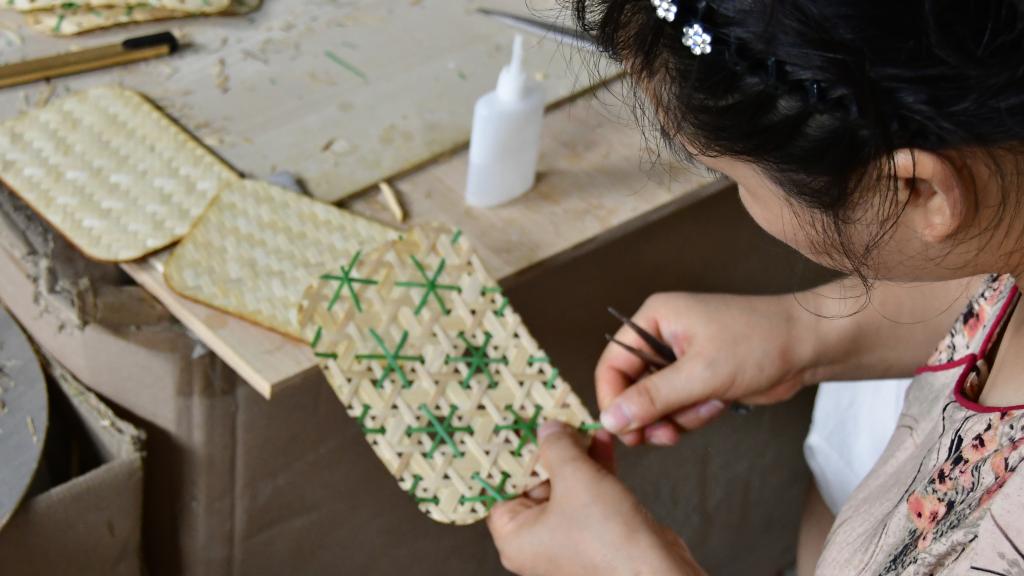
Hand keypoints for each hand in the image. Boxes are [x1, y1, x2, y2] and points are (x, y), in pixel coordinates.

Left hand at [486, 422, 703, 575]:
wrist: (657, 570)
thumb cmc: (609, 540)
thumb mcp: (575, 477)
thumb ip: (557, 447)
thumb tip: (548, 430)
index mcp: (515, 537)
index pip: (499, 487)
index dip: (509, 454)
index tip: (515, 427)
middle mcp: (536, 540)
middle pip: (532, 482)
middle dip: (548, 449)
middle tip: (552, 419)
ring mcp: (566, 536)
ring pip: (563, 485)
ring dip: (575, 454)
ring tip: (580, 424)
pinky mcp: (594, 532)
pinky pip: (586, 494)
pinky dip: (593, 468)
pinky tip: (601, 442)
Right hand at [597, 292, 817, 445]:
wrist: (808, 346)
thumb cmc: (757, 343)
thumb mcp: (700, 373)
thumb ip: (652, 398)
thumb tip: (610, 420)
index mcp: (654, 319)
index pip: (612, 364)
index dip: (612, 400)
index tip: (623, 432)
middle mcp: (662, 336)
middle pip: (632, 388)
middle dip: (651, 415)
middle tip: (665, 437)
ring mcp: (680, 359)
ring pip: (656, 404)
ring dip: (678, 417)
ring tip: (708, 409)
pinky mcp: (699, 378)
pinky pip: (679, 408)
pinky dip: (695, 415)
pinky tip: (719, 405)